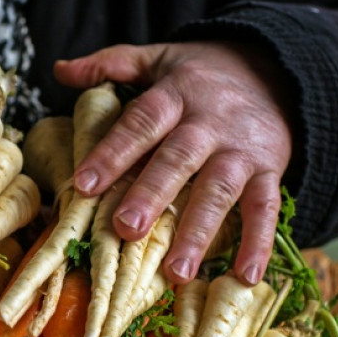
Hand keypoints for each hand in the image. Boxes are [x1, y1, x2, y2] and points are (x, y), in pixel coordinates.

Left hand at [54, 41, 292, 285]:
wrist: (276, 70)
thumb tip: (61, 70)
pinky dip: (258, 243)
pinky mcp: (269, 171)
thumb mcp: (158, 59)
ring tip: (177, 272)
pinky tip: (245, 276)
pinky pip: (266, 208)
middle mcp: (209, 123)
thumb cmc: (200, 76)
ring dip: (199, 232)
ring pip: (220, 190)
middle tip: (126, 229)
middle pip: (178, 159)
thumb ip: (112, 64)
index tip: (84, 185)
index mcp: (176, 95)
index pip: (141, 123)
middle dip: (152, 195)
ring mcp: (241, 150)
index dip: (113, 153)